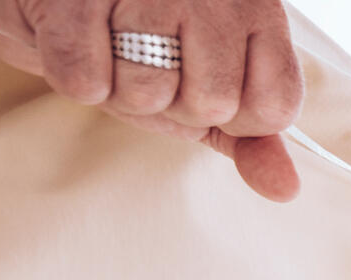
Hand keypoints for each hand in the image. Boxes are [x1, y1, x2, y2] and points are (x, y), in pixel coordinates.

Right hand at [0, 0, 301, 200]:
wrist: (65, 2)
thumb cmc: (149, 49)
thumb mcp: (214, 92)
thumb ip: (254, 141)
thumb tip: (285, 190)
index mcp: (259, 11)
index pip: (275, 106)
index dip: (237, 119)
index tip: (208, 90)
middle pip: (212, 104)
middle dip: (175, 105)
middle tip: (153, 66)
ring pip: (148, 92)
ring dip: (123, 91)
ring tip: (115, 51)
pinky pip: (86, 81)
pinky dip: (77, 78)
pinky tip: (83, 44)